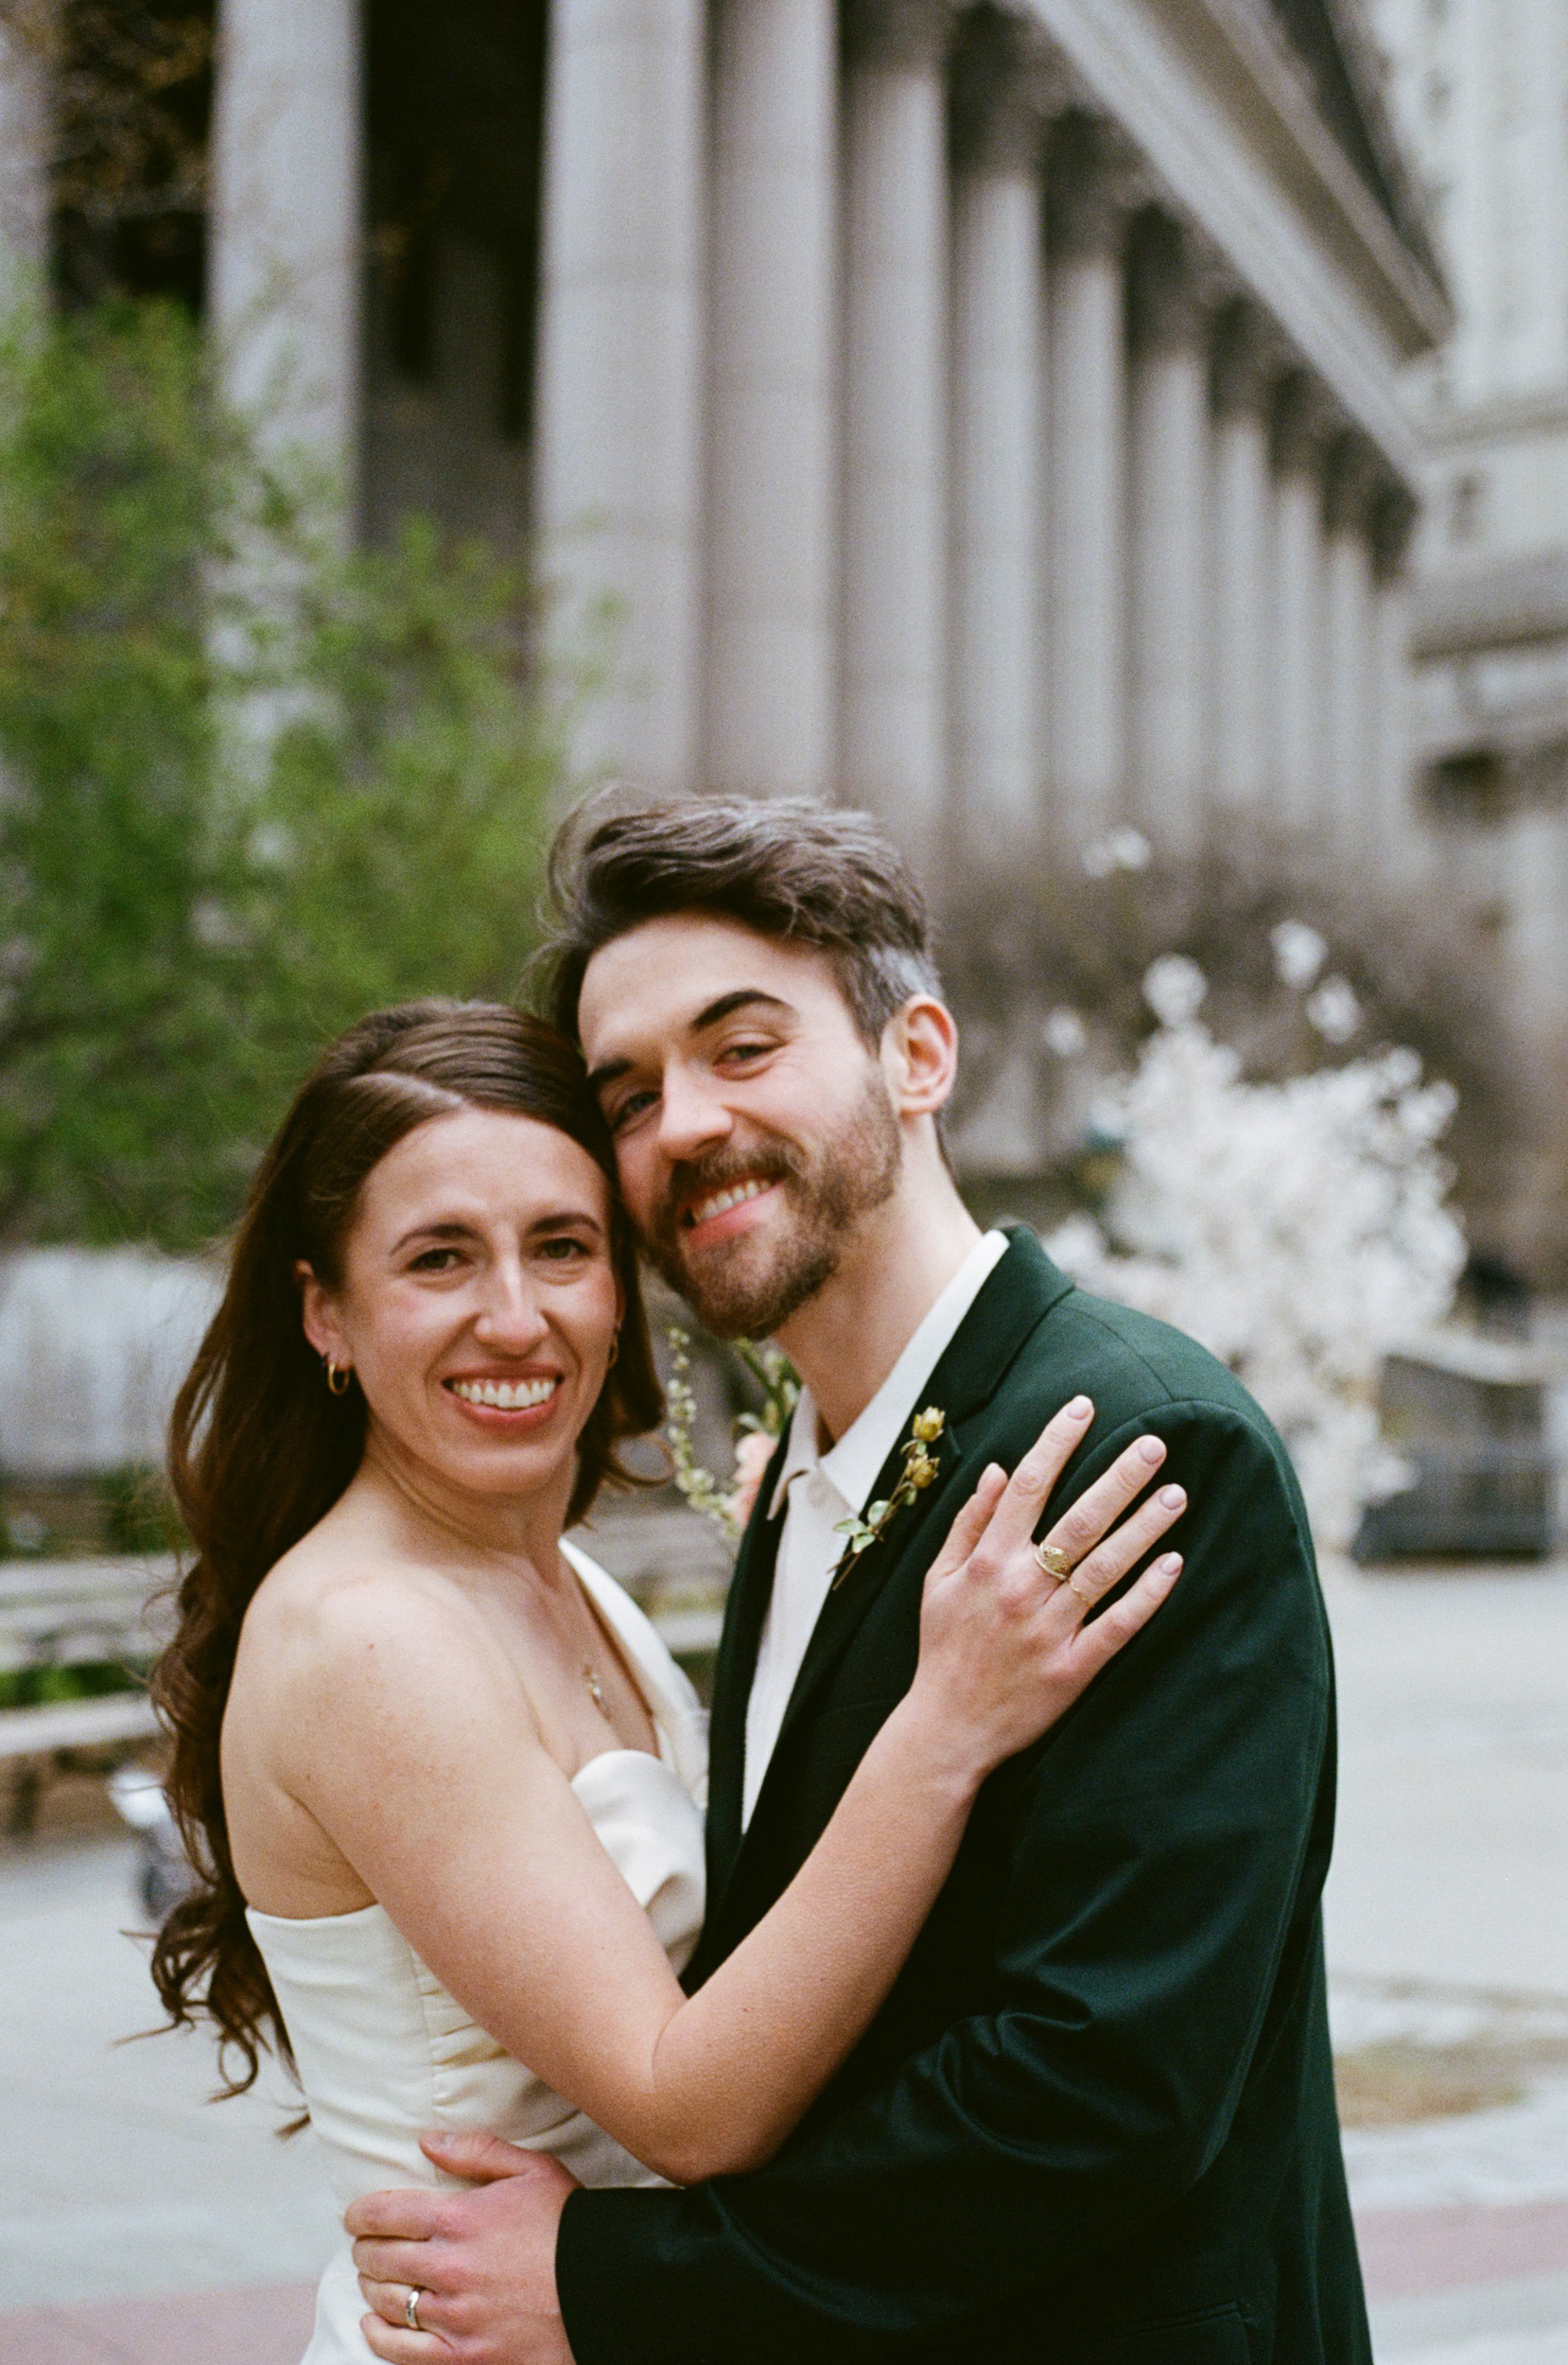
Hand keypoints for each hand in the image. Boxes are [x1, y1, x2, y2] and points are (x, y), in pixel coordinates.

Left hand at [348, 2130, 578, 2363]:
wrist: (605, 2288)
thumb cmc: (569, 2225)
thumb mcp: (531, 2170)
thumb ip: (475, 2151)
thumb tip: (426, 2141)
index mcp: (460, 2217)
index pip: (384, 2213)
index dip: (360, 2214)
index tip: (355, 2217)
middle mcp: (448, 2267)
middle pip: (377, 2258)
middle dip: (365, 2249)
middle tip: (366, 2246)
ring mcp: (453, 2316)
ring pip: (385, 2300)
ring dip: (372, 2286)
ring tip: (375, 2278)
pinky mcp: (463, 2355)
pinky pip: (399, 2349)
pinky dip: (378, 2334)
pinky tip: (374, 2322)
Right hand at [909, 1397, 1183, 1779]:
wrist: (947, 1728)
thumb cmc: (943, 1647)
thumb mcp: (938, 1579)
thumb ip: (968, 1523)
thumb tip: (996, 1469)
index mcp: (987, 1562)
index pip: (1027, 1487)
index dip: (1057, 1443)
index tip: (1084, 1407)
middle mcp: (1021, 1588)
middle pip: (1078, 1521)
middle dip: (1118, 1478)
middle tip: (1155, 1444)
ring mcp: (1050, 1629)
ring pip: (1105, 1567)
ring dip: (1143, 1527)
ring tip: (1177, 1493)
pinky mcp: (1073, 1668)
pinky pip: (1118, 1625)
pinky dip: (1147, 1594)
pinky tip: (1174, 1563)